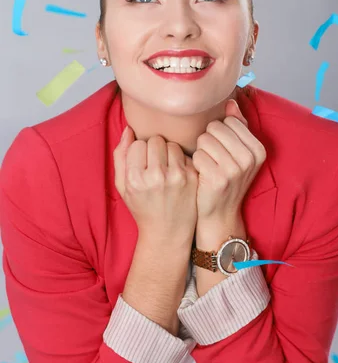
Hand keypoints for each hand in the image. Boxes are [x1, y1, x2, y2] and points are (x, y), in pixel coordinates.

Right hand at [113, 127, 198, 242]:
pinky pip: (185, 154)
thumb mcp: (122, 186)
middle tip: (154, 164)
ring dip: (168, 152)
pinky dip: (181, 161)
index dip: (139, 152)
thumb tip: (128, 130)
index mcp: (135, 179)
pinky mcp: (192, 178)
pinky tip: (177, 174)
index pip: (137, 144)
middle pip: (155, 140)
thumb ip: (120, 156)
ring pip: (171, 144)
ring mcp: (176, 177)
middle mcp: (156, 177)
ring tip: (166, 168)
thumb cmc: (142, 207)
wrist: (167, 233)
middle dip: (154, 149)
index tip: (141, 164)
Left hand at [192, 99, 266, 220]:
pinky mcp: (218, 179)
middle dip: (209, 140)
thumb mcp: (238, 152)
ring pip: (204, 140)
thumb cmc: (227, 177)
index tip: (224, 150)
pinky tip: (203, 175)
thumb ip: (237, 125)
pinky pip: (198, 155)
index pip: (229, 121)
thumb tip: (230, 101)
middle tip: (214, 159)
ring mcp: (235, 169)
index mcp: (258, 149)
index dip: (220, 133)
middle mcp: (250, 158)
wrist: (221, 213)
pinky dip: (196, 164)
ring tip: (209, 166)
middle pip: (215, 128)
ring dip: (202, 152)